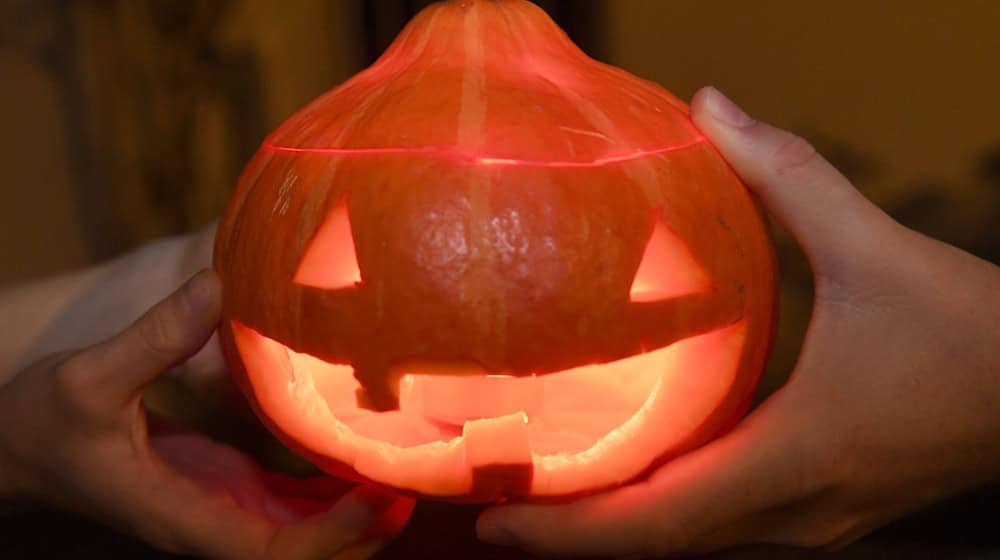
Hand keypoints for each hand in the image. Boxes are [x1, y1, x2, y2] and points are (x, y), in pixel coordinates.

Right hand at [0, 270, 413, 558]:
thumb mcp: (88, 377)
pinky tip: (362, 452)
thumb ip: (153, 338)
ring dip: (355, 513)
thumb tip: (216, 286)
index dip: (329, 536)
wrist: (17, 447)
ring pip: (303, 533)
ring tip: (407, 469)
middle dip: (361, 532)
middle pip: (303, 554)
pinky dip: (330, 489)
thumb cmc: (42, 423)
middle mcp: (211, 521)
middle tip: (415, 484)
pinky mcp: (226, 484)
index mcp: (181, 515)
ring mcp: (222, 506)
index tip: (376, 497)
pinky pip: (290, 502)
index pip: (269, 552)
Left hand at [475, 86, 999, 556]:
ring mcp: (809, 520)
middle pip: (657, 545)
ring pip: (687, 542)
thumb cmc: (973, 332)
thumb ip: (789, 175)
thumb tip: (710, 107)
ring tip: (537, 495)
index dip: (571, 530)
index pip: (660, 521)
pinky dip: (656, 512)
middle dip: (568, 536)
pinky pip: (718, 523)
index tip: (494, 521)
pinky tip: (623, 474)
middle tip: (486, 508)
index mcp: (795, 458)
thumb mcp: (877, 247)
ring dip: (609, 527)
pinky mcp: (818, 507)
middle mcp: (794, 509)